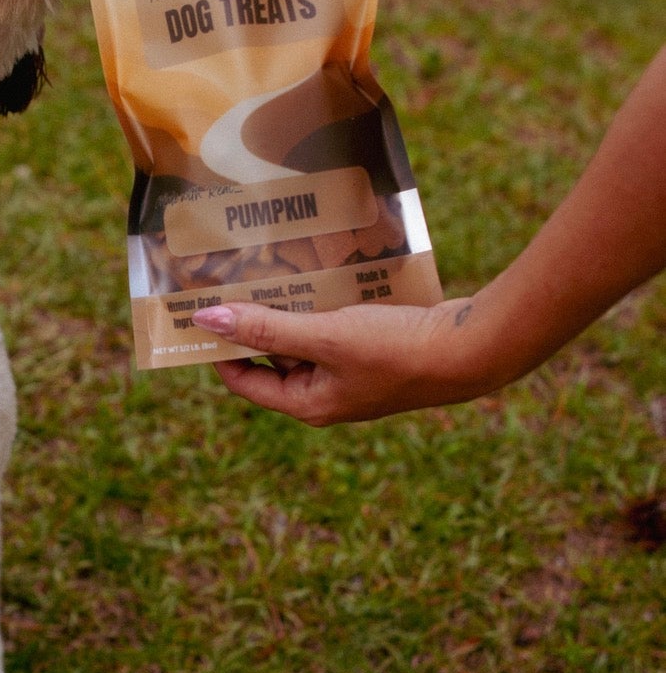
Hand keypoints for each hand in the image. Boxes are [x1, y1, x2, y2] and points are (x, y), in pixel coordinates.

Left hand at [191, 297, 494, 424]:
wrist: (471, 349)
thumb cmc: (396, 350)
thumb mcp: (324, 337)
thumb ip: (267, 328)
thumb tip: (207, 321)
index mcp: (307, 404)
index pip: (244, 379)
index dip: (220, 347)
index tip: (203, 310)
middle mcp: (326, 395)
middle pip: (273, 357)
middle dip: (255, 321)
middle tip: (232, 280)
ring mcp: (351, 375)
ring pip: (304, 338)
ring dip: (288, 308)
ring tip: (269, 269)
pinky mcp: (373, 352)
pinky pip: (332, 328)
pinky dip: (320, 305)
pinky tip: (317, 273)